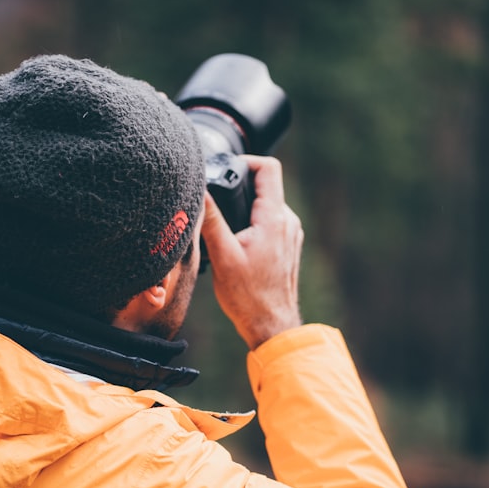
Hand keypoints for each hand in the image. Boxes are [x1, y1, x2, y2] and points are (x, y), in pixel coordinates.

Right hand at [200, 155, 302, 349]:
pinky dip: (253, 223)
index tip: (226, 170)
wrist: (271, 326)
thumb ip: (211, 220)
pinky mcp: (288, 246)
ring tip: (225, 225)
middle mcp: (287, 221)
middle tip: (217, 200)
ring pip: (267, 204)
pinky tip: (237, 241)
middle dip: (240, 186)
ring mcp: (290, 234)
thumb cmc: (248, 296)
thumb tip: (197, 191)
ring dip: (246, 207)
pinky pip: (270, 222)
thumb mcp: (222, 255)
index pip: (268, 168)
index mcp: (274, 217)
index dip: (246, 161)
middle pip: (265, 185)